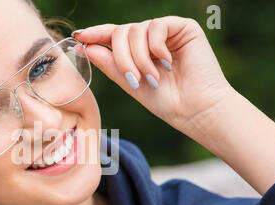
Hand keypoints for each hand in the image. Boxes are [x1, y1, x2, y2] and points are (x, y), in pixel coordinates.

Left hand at [73, 16, 235, 133]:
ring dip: (139, 58)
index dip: (96, 34)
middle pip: (121, 33)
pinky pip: (157, 26)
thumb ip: (110, 65)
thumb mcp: (130, 83)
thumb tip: (86, 46)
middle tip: (132, 80)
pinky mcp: (183, 27)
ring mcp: (166, 32)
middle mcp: (150, 39)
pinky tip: (166, 63)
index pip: (113, 36)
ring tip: (152, 78)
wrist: (195, 109)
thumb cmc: (165, 101)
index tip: (79, 37)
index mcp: (137, 51)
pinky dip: (156, 47)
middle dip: (121, 57)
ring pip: (136, 30)